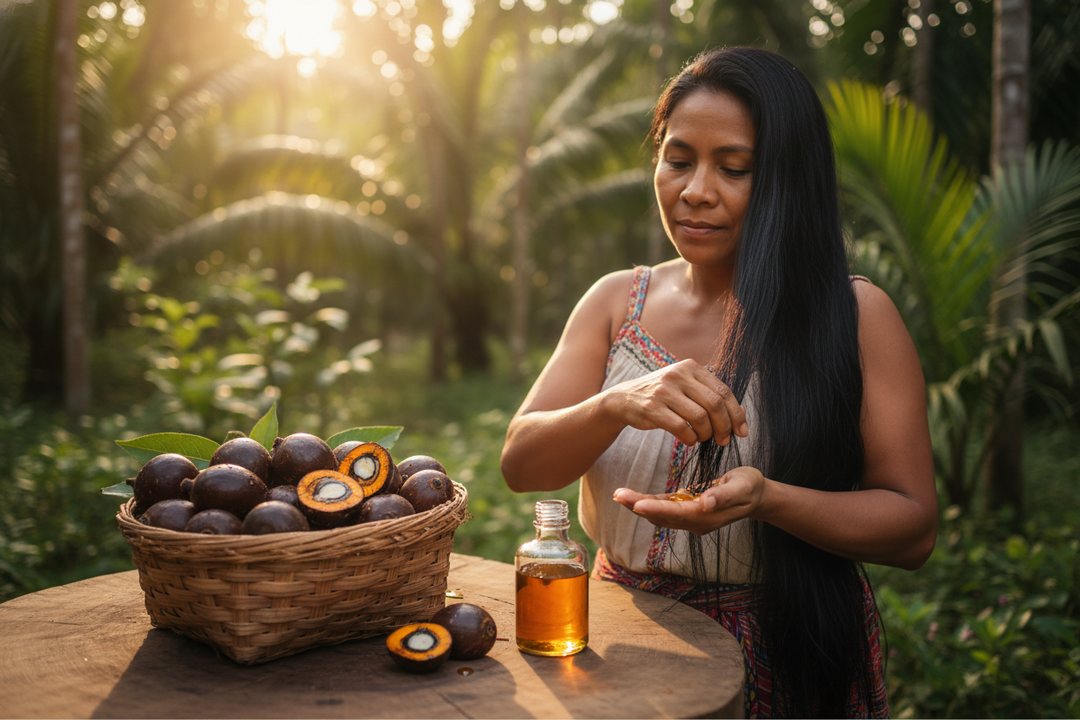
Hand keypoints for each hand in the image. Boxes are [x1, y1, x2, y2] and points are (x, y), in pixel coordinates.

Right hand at [604, 359, 747, 446]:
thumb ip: (711, 397)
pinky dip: (690, 438)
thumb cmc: (662, 396)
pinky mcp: (652, 407)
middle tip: (724, 440)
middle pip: (714, 404)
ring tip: (702, 439)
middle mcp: (678, 375)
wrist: (624, 399)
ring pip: (699, 417)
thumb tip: (742, 414)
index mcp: (690, 367)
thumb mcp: (686, 389)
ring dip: (706, 434)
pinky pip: (681, 427)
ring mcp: (664, 390)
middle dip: (724, 426)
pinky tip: (689, 440)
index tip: (741, 431)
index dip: (736, 413)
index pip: (723, 391)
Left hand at [612, 466, 767, 535]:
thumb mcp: (742, 487)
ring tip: (620, 495)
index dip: (656, 509)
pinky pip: (665, 509)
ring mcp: (691, 519)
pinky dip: (649, 504)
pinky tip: (634, 498)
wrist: (755, 496)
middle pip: (662, 516)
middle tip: (619, 495)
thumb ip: (724, 495)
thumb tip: (706, 502)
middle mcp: (695, 522)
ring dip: (639, 506)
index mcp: (707, 516)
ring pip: (660, 514)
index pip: (676, 513)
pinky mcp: (687, 510)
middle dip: (639, 506)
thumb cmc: (750, 487)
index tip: (637, 504)